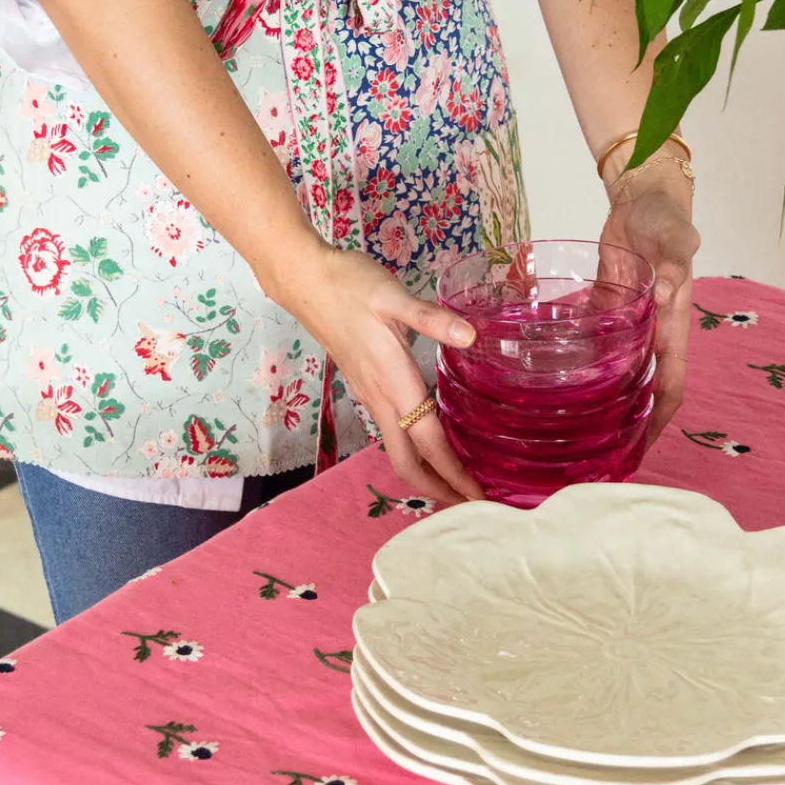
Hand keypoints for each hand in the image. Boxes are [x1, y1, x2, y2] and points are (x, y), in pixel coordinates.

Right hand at [264, 235, 483, 504]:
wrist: (306, 280)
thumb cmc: (350, 285)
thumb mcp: (393, 296)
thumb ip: (431, 319)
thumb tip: (470, 336)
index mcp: (393, 382)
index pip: (429, 442)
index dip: (454, 473)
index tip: (478, 498)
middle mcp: (380, 397)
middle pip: (408, 462)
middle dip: (438, 489)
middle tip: (471, 505)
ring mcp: (370, 394)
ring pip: (397, 449)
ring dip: (426, 472)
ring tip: (457, 482)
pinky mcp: (365, 385)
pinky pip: (392, 431)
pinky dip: (414, 449)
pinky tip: (431, 441)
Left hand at [599, 169, 698, 442]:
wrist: (645, 192)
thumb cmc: (665, 214)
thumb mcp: (675, 233)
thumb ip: (675, 257)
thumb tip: (665, 290)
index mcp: (672, 323)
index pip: (670, 383)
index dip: (658, 419)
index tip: (640, 448)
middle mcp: (651, 330)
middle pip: (642, 389)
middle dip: (628, 424)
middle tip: (599, 456)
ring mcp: (627, 321)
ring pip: (616, 371)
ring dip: (602, 400)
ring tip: (573, 429)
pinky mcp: (605, 307)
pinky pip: (592, 343)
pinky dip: (578, 363)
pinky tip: (551, 380)